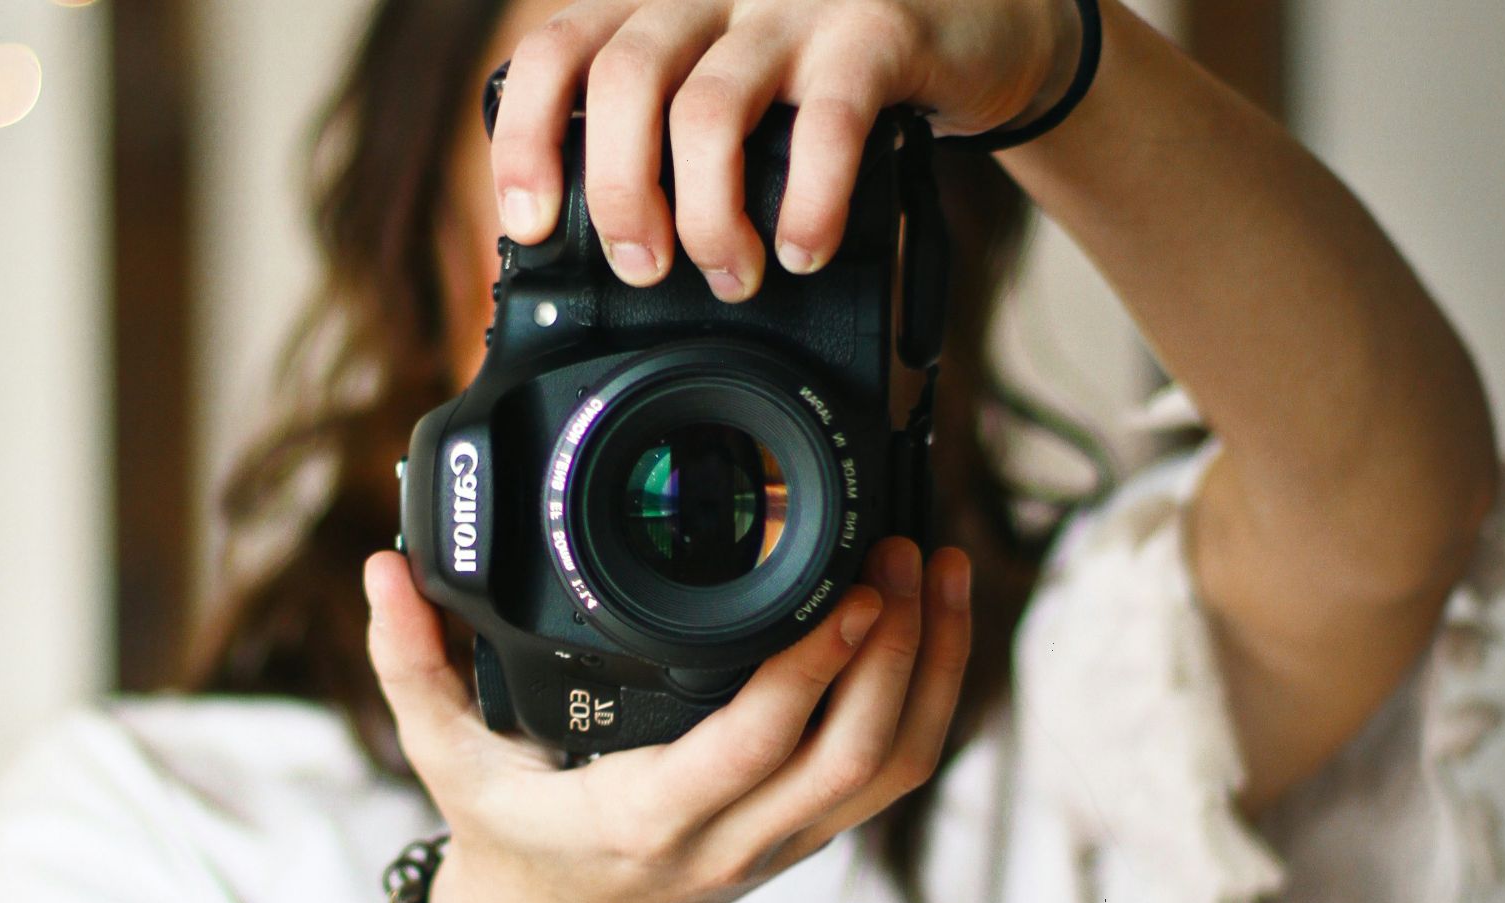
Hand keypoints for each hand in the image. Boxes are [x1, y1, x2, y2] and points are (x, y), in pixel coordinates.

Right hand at [362, 537, 970, 902]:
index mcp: (645, 814)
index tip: (852, 588)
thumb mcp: (443, 756)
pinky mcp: (801, 836)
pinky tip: (934, 629)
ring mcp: (777, 844)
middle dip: (900, 652)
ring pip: (891, 771)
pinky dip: (925, 704)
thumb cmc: (506, 842)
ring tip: (945, 574)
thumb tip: (385, 569)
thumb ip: (409, 662)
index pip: (755, 744)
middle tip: (909, 551)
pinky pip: (887, 779)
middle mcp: (728, 838)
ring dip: (933, 674)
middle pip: (856, 756)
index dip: (816, 668)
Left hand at [490, 0, 1079, 300]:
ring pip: (708, 111)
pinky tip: (806, 249)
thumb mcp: (732, 85)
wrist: (977, 18)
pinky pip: (825, 126)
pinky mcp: (876, 30)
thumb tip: (605, 247)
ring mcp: (793, 5)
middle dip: (619, 194)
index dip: (527, 138)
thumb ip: (668, 133)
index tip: (532, 223)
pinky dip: (808, 205)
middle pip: (622, 80)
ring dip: (708, 218)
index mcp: (662, 3)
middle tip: (643, 266)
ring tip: (733, 273)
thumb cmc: (831, 72)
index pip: (557, 50)